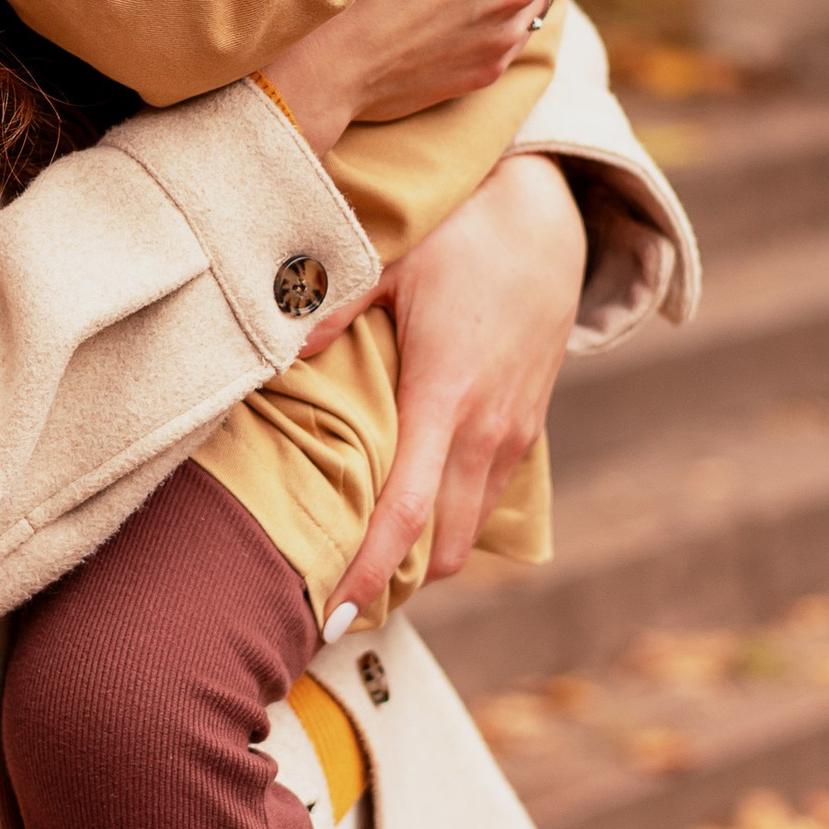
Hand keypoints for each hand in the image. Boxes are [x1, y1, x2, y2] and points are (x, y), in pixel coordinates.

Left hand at [309, 151, 587, 620]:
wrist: (549, 213)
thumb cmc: (461, 233)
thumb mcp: (390, 260)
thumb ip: (333, 310)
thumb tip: (279, 352)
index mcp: (444, 395)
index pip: (406, 512)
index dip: (369, 572)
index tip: (332, 615)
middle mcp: (486, 428)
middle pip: (443, 547)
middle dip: (394, 581)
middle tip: (332, 597)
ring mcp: (514, 432)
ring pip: (471, 532)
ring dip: (425, 555)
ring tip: (365, 564)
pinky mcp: (527, 426)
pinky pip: (487, 500)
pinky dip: (452, 522)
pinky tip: (410, 514)